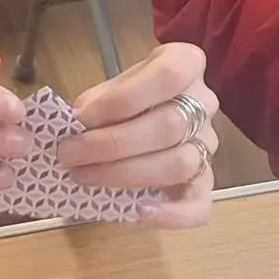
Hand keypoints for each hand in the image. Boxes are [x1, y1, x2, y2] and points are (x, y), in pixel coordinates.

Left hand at [55, 43, 217, 228]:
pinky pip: (200, 205)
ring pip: (179, 164)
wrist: (146, 113)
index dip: (123, 99)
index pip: (168, 76)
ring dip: (126, 175)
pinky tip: (140, 211)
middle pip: (169, 126)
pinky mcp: (205, 182)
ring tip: (84, 177)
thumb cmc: (126, 98)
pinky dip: (172, 215)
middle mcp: (204, 102)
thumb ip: (96, 105)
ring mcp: (208, 144)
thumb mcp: (110, 88)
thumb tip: (73, 130)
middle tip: (70, 155)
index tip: (82, 118)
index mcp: (186, 64)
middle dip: (113, 144)